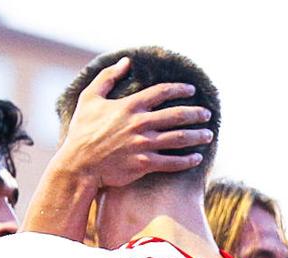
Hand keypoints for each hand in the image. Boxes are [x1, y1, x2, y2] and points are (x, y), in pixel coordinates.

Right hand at [56, 57, 212, 188]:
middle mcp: (140, 124)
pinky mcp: (144, 164)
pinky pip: (171, 162)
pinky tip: (197, 158)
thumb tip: (125, 61)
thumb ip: (108, 77)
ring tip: (208, 134)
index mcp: (130, 106)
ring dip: (197, 136)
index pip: (162, 92)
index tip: (192, 90)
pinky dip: (186, 160)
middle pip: (176, 115)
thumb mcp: (89, 97)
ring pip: (179, 139)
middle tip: (207, 114)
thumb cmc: (82, 131)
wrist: (79, 164)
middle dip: (196, 113)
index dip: (180, 89)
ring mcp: (143, 145)